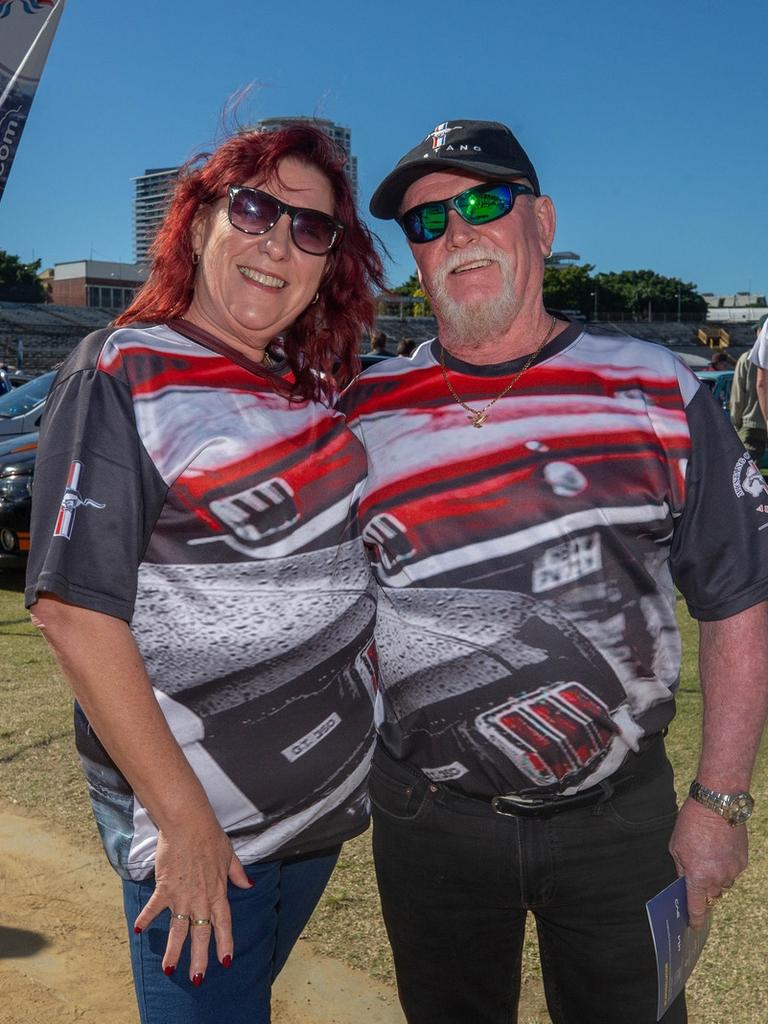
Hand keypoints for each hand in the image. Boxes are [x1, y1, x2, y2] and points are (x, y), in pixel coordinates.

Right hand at [133, 814, 251, 982]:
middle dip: (199, 958)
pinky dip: (146, 918)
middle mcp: (201, 899)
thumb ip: (237, 873)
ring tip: (169, 969)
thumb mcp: (229, 855)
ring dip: (174, 950)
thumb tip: (248, 885)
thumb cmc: (210, 836)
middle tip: (196, 979)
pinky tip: (138, 931)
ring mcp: (182, 896)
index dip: (224, 943)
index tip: (225, 961)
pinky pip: (154, 908)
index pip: (223, 923)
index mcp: (217, 892)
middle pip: (201, 934)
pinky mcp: (165, 888)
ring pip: (178, 929)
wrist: (189, 824)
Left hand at [669, 797, 747, 928]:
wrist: (718, 805)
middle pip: (711, 896)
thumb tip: (685, 880)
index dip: (695, 918)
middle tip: (698, 876)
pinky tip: (719, 849)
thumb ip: (681, 868)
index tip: (693, 925)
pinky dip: (725, 866)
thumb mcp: (676, 846)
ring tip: (708, 857)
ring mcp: (732, 871)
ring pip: (723, 884)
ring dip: (716, 878)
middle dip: (704, 891)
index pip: (697, 906)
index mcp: (698, 877)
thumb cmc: (692, 823)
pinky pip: (732, 871)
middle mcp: (717, 878)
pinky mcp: (742, 862)